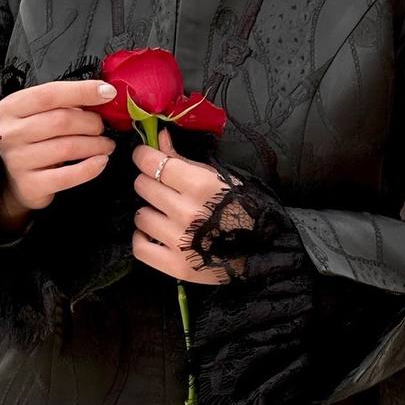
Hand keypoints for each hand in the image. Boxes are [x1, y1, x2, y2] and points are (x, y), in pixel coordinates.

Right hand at [0, 79, 117, 213]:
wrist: (17, 180)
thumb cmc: (37, 138)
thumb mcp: (42, 113)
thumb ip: (67, 101)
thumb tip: (104, 93)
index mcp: (12, 107)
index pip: (50, 94)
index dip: (83, 91)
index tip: (109, 92)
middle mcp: (10, 132)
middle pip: (62, 121)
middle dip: (91, 122)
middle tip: (103, 127)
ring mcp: (18, 160)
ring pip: (67, 147)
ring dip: (96, 145)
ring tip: (106, 145)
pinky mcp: (30, 185)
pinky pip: (68, 176)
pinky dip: (90, 168)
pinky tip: (101, 162)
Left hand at [131, 128, 252, 283]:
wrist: (264, 248)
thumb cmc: (242, 207)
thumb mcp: (218, 176)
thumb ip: (183, 159)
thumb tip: (158, 138)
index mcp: (199, 185)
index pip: (152, 163)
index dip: (144, 156)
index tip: (144, 156)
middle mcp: (186, 212)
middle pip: (143, 186)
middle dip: (149, 182)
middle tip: (162, 187)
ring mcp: (180, 242)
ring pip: (140, 215)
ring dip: (150, 211)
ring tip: (165, 213)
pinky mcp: (176, 266)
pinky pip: (140, 247)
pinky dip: (143, 238)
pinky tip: (156, 234)